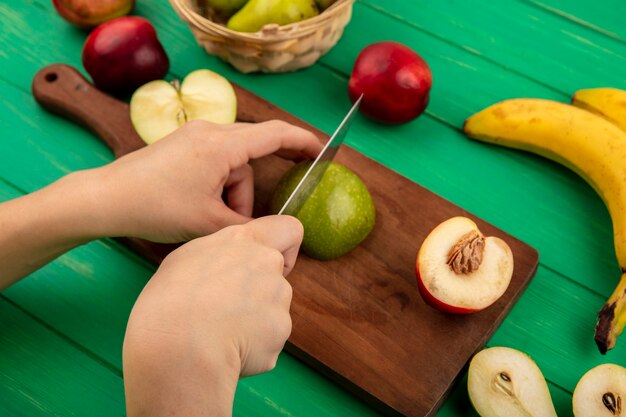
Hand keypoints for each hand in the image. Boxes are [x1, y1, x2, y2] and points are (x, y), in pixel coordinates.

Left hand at [83, 119, 321, 242]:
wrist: (106, 198)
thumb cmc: (155, 207)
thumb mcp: (208, 223)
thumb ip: (246, 226)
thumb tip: (267, 229)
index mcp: (221, 145)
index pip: (275, 134)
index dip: (303, 141)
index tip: (321, 151)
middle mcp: (210, 131)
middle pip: (254, 151)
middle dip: (259, 183)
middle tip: (267, 205)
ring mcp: (194, 135)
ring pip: (233, 161)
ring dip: (234, 192)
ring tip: (216, 221)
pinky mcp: (183, 144)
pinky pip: (216, 160)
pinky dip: (220, 184)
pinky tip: (206, 207)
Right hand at [122, 215, 301, 416]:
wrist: (179, 343)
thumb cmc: (169, 299)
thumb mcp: (187, 258)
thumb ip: (221, 255)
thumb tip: (227, 267)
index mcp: (243, 241)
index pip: (288, 228)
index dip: (284, 246)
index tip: (267, 262)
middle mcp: (267, 264)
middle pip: (277, 278)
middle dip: (261, 294)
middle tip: (227, 310)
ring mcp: (279, 297)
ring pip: (274, 311)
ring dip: (255, 323)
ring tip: (220, 334)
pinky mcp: (281, 330)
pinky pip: (270, 340)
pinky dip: (254, 348)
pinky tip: (228, 350)